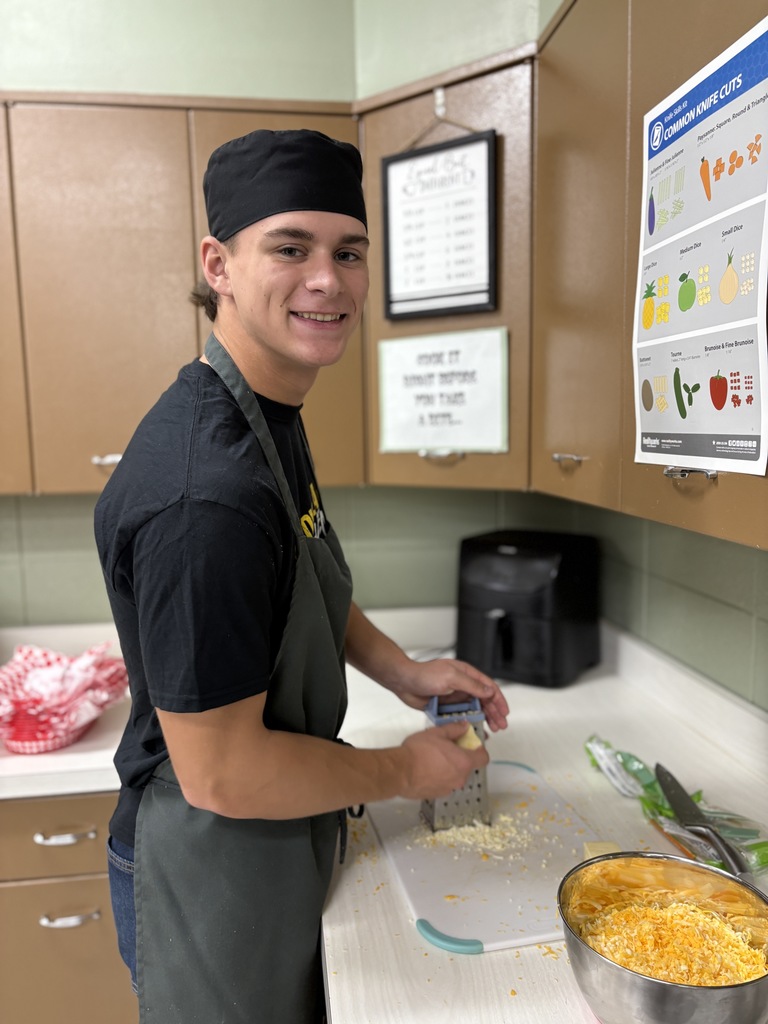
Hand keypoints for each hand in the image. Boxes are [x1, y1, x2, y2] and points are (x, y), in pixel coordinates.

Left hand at [389, 657, 508, 732]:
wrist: (404, 683)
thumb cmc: (424, 675)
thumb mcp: (451, 677)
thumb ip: (471, 685)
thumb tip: (489, 691)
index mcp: (466, 674)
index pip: (488, 686)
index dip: (498, 699)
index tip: (504, 712)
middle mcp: (462, 685)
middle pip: (484, 700)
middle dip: (494, 712)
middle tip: (501, 725)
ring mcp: (455, 697)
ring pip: (475, 710)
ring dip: (484, 719)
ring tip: (492, 729)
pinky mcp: (447, 707)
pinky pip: (461, 716)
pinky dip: (469, 723)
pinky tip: (473, 730)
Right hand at [398, 721, 488, 799]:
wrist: (401, 772)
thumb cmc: (419, 751)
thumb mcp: (437, 733)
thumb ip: (454, 729)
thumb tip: (465, 726)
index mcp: (464, 762)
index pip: (483, 758)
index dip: (479, 749)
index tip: (470, 744)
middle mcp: (460, 777)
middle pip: (467, 766)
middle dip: (460, 757)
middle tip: (445, 748)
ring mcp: (449, 788)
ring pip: (455, 775)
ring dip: (448, 768)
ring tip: (432, 759)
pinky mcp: (437, 794)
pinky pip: (443, 784)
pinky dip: (439, 777)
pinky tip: (426, 770)